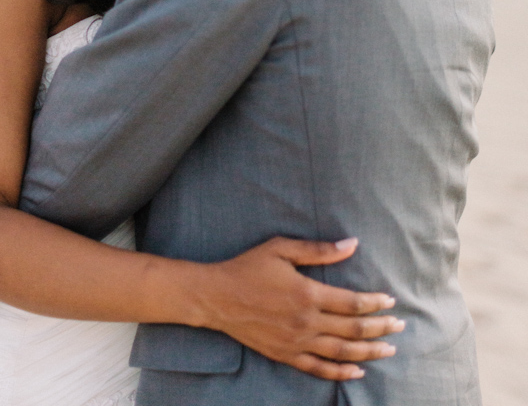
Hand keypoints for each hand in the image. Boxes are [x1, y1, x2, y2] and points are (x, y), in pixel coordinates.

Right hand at [197, 236, 403, 380]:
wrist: (217, 297)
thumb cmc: (248, 267)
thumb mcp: (282, 249)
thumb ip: (319, 250)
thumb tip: (351, 244)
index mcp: (307, 294)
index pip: (352, 303)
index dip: (375, 304)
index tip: (390, 302)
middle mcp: (306, 322)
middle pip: (353, 329)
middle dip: (380, 328)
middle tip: (400, 326)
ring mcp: (297, 342)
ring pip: (342, 352)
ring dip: (369, 352)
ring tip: (389, 350)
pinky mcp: (286, 355)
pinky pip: (319, 369)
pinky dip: (341, 372)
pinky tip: (358, 370)